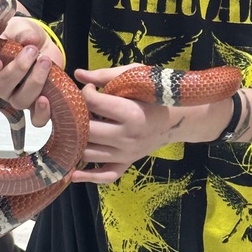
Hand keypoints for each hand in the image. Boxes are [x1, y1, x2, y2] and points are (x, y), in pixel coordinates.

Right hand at [0, 16, 61, 126]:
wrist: (41, 42)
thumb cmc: (21, 34)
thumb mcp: (19, 28)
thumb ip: (22, 32)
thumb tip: (30, 40)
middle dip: (18, 69)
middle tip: (32, 51)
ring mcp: (16, 96)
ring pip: (19, 101)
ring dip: (34, 82)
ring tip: (45, 61)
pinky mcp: (35, 103)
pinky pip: (36, 119)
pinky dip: (42, 113)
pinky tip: (46, 99)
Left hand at [71, 65, 181, 183]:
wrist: (177, 119)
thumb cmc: (156, 94)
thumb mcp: (136, 77)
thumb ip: (106, 75)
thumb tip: (77, 74)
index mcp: (131, 113)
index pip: (94, 103)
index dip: (85, 92)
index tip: (89, 88)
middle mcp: (127, 137)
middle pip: (88, 131)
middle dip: (77, 117)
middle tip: (80, 109)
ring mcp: (127, 154)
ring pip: (89, 154)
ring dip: (77, 142)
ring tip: (76, 128)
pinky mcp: (127, 163)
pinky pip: (106, 176)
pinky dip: (89, 177)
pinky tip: (74, 174)